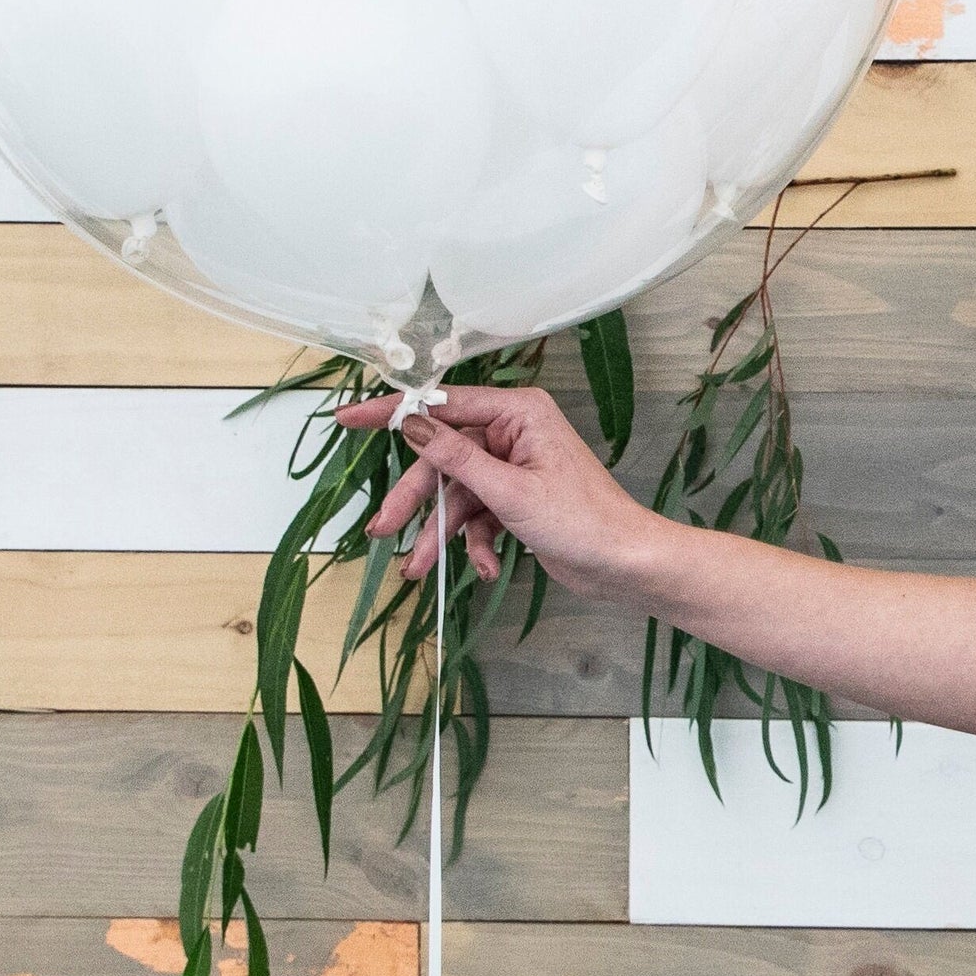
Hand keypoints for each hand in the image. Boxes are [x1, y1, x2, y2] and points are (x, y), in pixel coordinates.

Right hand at [331, 385, 662, 597]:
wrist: (626, 566)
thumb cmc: (584, 521)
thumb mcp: (510, 491)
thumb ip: (456, 457)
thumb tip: (412, 424)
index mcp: (518, 413)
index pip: (442, 405)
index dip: (393, 415)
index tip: (349, 420)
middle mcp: (513, 433)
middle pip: (442, 459)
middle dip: (415, 500)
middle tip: (383, 529)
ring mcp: (513, 468)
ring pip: (455, 495)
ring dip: (440, 534)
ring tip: (420, 570)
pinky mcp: (515, 500)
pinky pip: (477, 516)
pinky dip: (475, 543)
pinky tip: (486, 567)